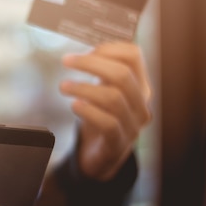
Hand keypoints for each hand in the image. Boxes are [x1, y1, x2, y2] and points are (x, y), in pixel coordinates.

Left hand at [60, 41, 151, 180]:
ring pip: (113, 98)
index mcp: (140, 85)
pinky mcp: (118, 143)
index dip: (108, 48)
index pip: (134, 56)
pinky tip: (74, 105)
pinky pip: (107, 123)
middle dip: (91, 63)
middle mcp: (141, 104)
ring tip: (63, 86)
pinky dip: (88, 111)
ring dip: (84, 88)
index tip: (87, 51)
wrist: (101, 156)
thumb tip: (84, 50)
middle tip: (67, 61)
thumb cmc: (102, 117)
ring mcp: (132, 125)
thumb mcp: (104, 91)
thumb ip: (101, 72)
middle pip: (122, 74)